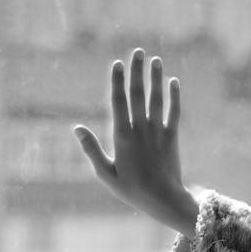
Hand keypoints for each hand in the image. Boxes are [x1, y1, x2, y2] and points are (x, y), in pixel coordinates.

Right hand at [74, 48, 198, 236]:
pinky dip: (174, 96)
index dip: (117, 81)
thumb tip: (76, 128)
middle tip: (137, 51)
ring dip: (156, 78)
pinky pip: (174, 112)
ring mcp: (158, 132)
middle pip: (138, 94)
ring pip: (156, 99)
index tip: (117, 63)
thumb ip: (92, 150)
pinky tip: (173, 81)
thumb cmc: (132, 190)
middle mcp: (141, 130)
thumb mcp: (106, 174)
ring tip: (155, 59)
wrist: (164, 200)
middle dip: (137, 71)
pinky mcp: (172, 137)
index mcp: (122, 137)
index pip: (118, 102)